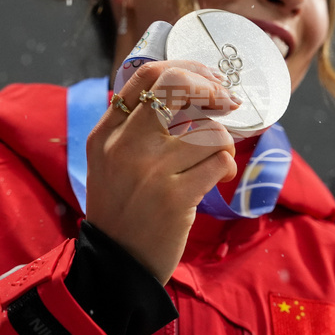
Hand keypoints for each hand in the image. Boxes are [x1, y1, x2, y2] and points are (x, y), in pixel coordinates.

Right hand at [85, 61, 240, 284]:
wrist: (116, 265)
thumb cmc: (122, 209)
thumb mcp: (109, 161)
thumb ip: (133, 126)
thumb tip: (185, 89)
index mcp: (106, 133)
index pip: (147, 76)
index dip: (187, 69)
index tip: (209, 78)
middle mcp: (125, 146)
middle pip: (178, 87)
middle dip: (213, 89)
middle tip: (228, 101)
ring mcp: (151, 170)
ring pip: (210, 129)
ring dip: (224, 142)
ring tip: (218, 158)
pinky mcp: (176, 197)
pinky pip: (220, 161)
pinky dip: (227, 166)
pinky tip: (219, 177)